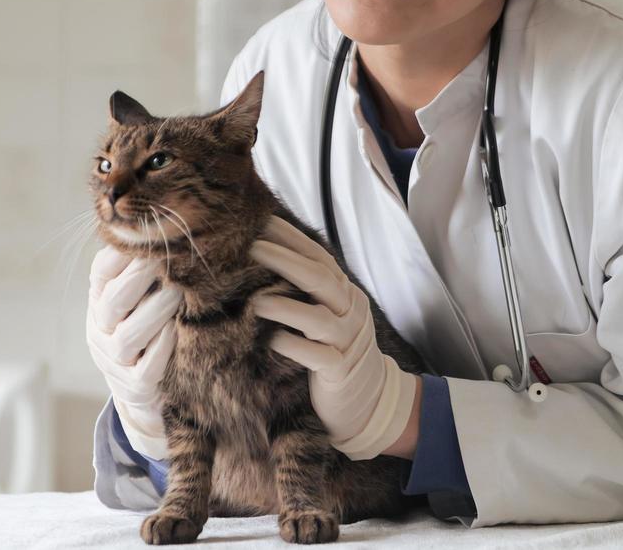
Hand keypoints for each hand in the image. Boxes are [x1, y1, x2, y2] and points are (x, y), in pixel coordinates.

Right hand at [85, 246, 182, 460]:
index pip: (102, 271)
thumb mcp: (141, 292)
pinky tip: (179, 330)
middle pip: (113, 300)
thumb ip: (148, 263)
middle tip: (172, 259)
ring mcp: (114, 360)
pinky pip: (146, 368)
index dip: (124, 253)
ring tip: (181, 293)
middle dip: (142, 277)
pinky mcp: (135, 387)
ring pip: (128, 336)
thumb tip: (173, 221)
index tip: (152, 235)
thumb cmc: (149, 322)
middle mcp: (101, 329)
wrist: (145, 385)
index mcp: (101, 298)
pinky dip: (162, 348)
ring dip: (157, 311)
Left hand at [250, 217, 419, 459]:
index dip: (292, 239)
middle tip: (252, 247)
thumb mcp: (327, 317)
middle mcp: (349, 312)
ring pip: (318, 318)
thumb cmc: (337, 354)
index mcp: (345, 294)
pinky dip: (295, 347)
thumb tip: (267, 261)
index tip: (263, 221)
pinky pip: (317, 357)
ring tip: (256, 301)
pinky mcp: (340, 371)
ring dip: (286, 307)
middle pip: (319, 279)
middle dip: (284, 260)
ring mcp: (347, 341)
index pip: (319, 258)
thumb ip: (308, 293)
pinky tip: (274, 341)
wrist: (371, 401)